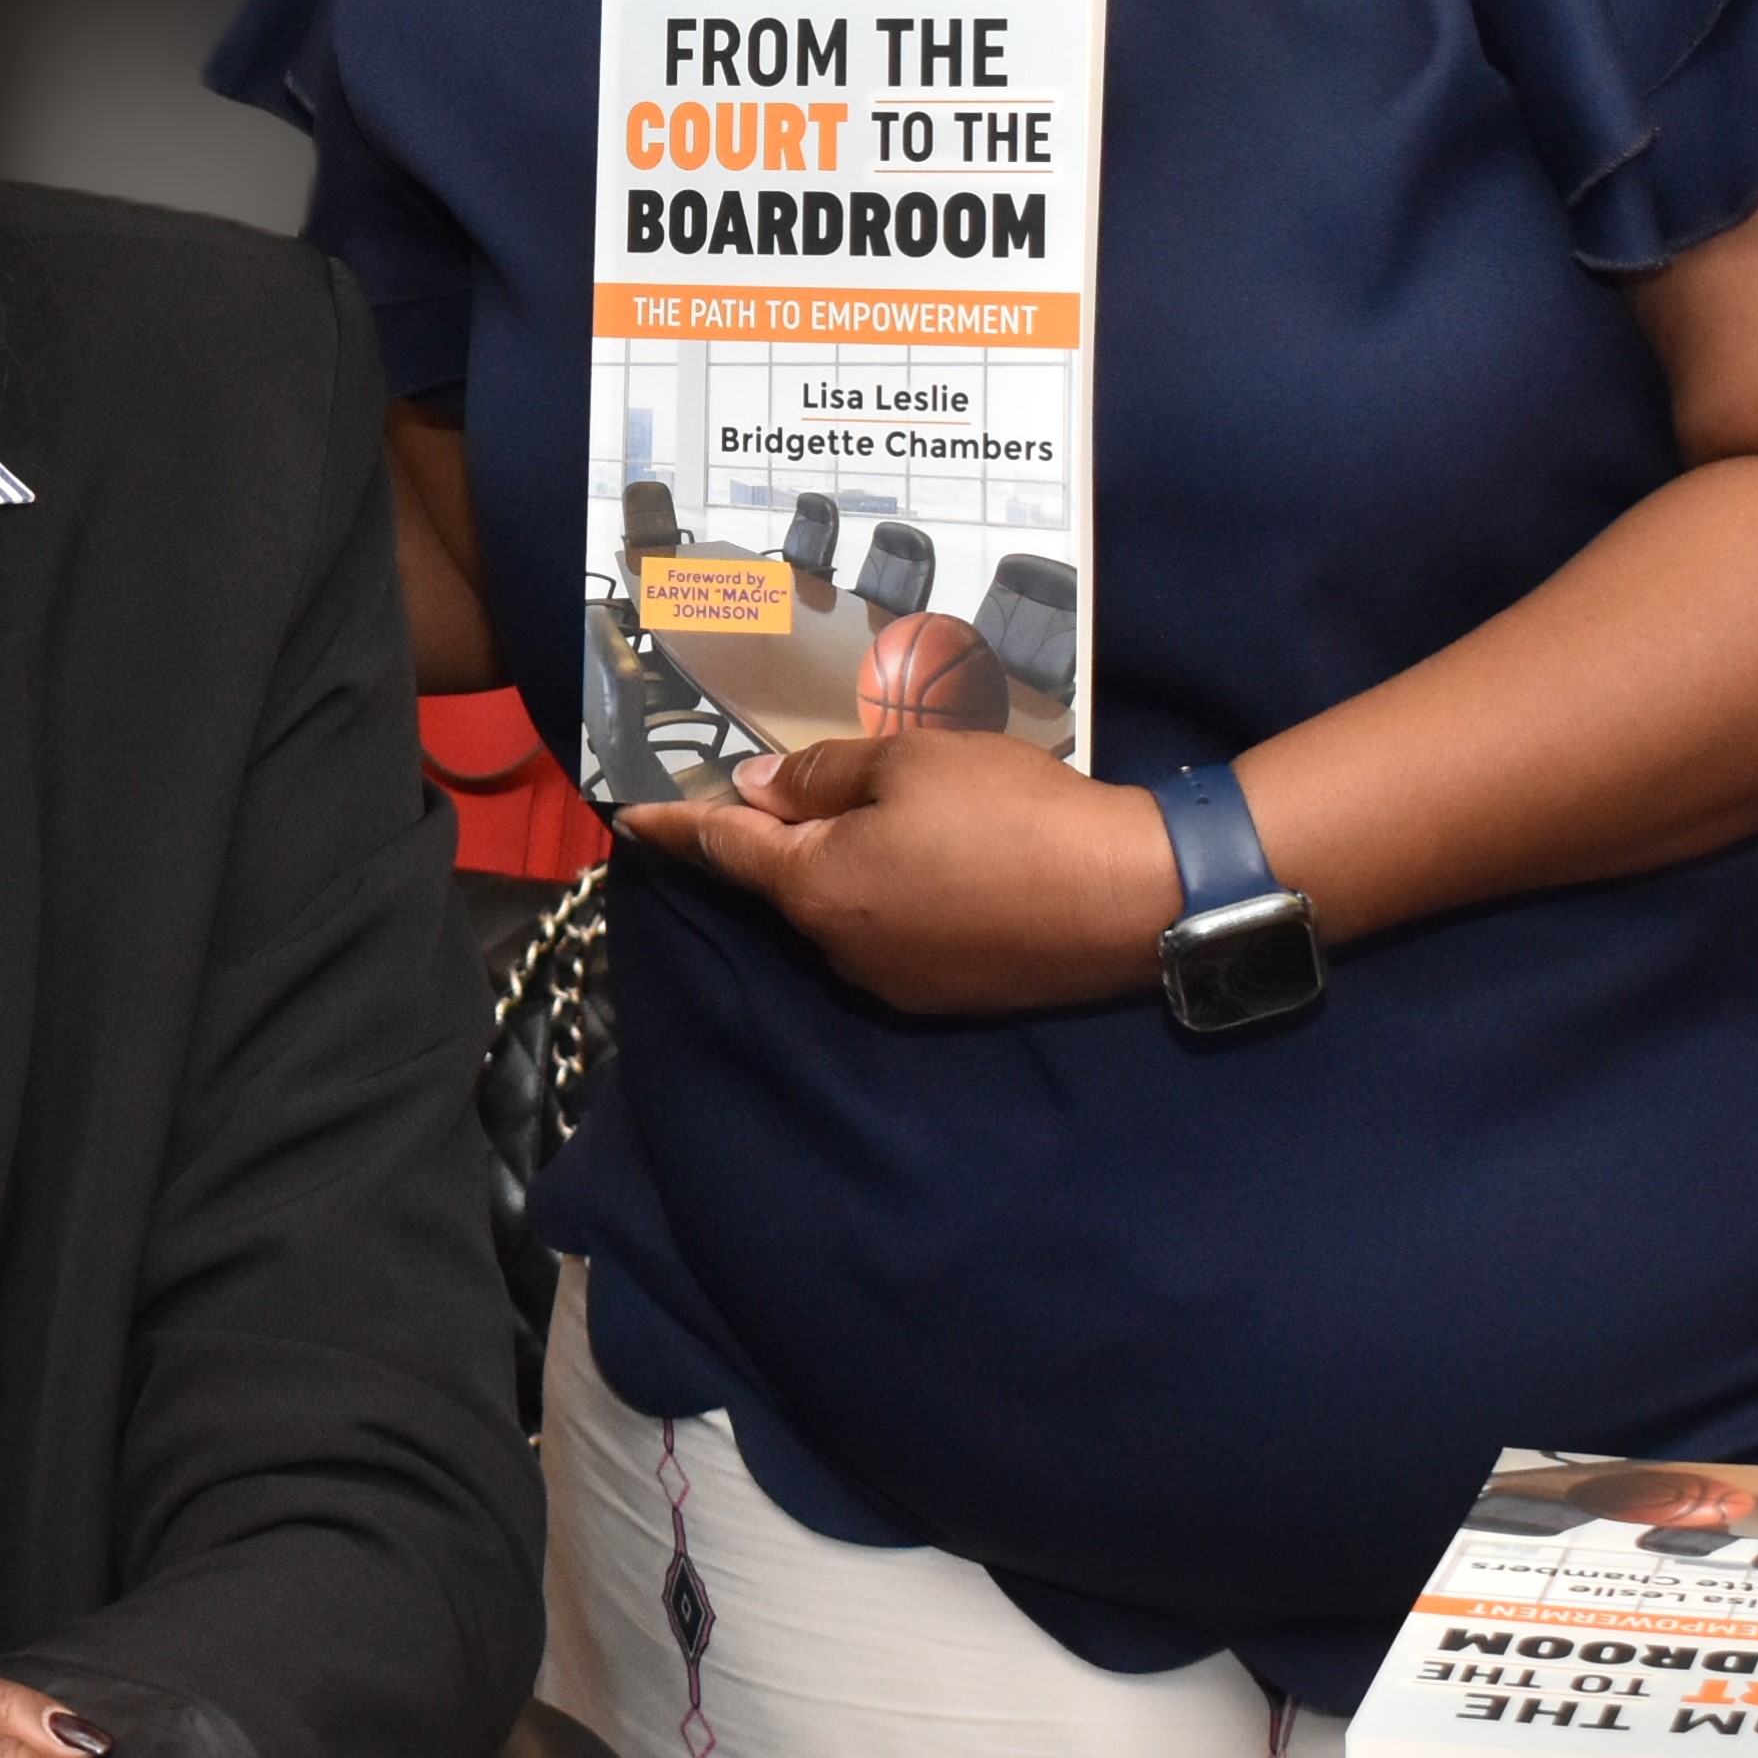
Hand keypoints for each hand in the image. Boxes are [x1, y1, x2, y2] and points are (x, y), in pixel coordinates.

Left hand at [617, 730, 1179, 1011]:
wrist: (1128, 897)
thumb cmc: (1010, 813)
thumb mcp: (909, 763)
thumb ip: (822, 775)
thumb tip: (759, 791)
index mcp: (816, 887)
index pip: (724, 850)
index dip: (675, 825)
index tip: (629, 813)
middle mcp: (839, 948)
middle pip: (785, 881)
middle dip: (778, 832)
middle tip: (785, 776)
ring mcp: (894, 981)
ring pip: (842, 909)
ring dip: (845, 863)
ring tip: (893, 808)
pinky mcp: (946, 995)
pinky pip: (892, 933)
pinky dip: (892, 893)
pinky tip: (937, 858)